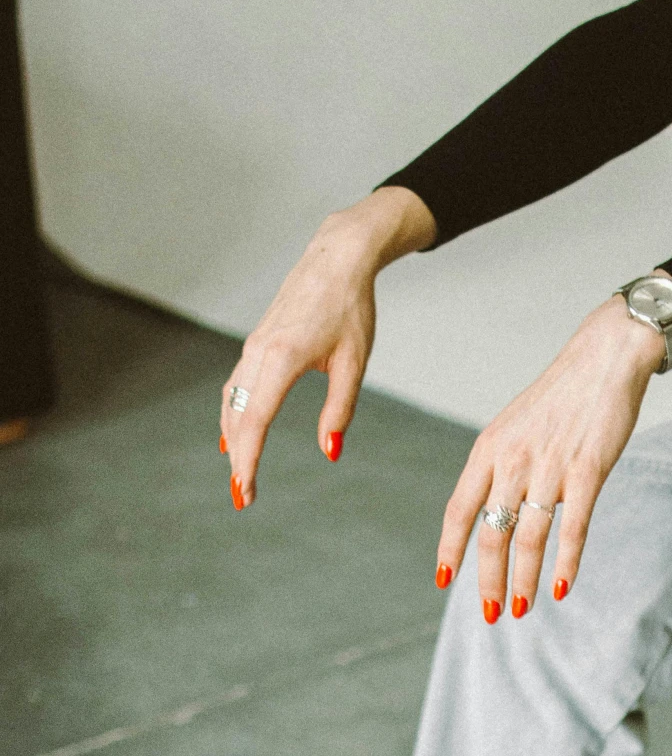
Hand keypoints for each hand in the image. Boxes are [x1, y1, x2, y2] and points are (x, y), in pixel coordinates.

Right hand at [220, 185, 434, 506]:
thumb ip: (340, 410)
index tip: (246, 491)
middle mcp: (259, 351)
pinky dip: (234, 412)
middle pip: (238, 416)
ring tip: (239, 471)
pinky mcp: (257, 340)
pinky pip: (236, 383)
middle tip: (242, 496)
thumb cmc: (351, 309)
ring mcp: (254, 344)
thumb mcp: (354, 364)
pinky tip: (236, 431)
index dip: (247, 460)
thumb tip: (330, 452)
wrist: (337, 259)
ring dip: (233, 437)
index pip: (255, 421)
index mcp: (282, 359)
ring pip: (232, 400)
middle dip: (238, 458)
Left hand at [436, 292, 671, 617]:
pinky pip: (572, 527)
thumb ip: (503, 469)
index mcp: (489, 448)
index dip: (450, 549)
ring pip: (528, 537)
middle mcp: (512, 459)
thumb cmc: (562, 398)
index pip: (460, 509)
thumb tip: (497, 514)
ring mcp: (549, 466)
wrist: (604, 358)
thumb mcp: (517, 427)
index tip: (444, 581)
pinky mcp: (587, 471)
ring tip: (522, 608)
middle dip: (487, 580)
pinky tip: (561, 588)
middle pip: (491, 533)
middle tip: (491, 613)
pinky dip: (565, 563)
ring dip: (524, 581)